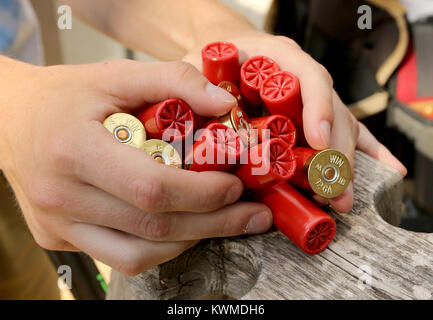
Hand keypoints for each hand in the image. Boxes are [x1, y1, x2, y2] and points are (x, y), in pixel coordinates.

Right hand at [0, 58, 271, 274]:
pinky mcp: (59, 238)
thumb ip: (175, 81)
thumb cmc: (67, 96)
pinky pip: (120, 257)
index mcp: (73, 150)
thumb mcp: (117, 75)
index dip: (202, 193)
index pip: (151, 188)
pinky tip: (183, 229)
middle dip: (213, 224)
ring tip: (225, 223)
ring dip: (191, 241)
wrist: (13, 119)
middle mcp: (61, 197)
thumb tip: (225, 105)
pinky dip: (160, 248)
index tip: (235, 186)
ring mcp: (58, 225)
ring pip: (138, 254)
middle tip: (250, 214)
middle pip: (152, 226)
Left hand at [184, 31, 406, 212]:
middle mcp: (301, 78)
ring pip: (341, 127)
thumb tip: (220, 107)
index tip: (319, 142)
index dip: (318, 109)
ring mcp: (309, 99)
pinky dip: (365, 152)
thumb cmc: (209, 63)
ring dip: (344, 166)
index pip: (309, 77)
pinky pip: (345, 132)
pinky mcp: (311, 118)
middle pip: (332, 110)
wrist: (218, 60)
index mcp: (277, 58)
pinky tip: (387, 170)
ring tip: (342, 199)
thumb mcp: (194, 65)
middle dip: (335, 153)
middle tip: (333, 189)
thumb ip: (192, 82)